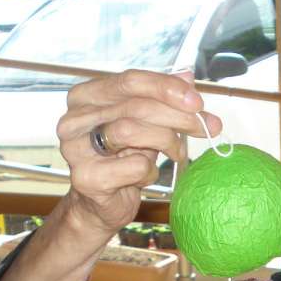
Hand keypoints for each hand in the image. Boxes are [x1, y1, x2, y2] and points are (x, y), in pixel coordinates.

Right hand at [56, 69, 223, 234]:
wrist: (100, 205)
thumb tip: (188, 75)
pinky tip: (146, 176)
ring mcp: (75, 149)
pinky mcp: (86, 178)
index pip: (130, 81)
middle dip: (178, 116)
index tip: (198, 101)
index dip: (167, 88)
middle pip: (135, 106)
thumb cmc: (122, 159)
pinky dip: (150, 171)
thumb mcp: (145, 124)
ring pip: (132, 131)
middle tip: (207, 127)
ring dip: (167, 141)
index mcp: (85, 97)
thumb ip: (163, 99)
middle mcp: (73, 119)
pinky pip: (134, 166)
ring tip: (178, 153)